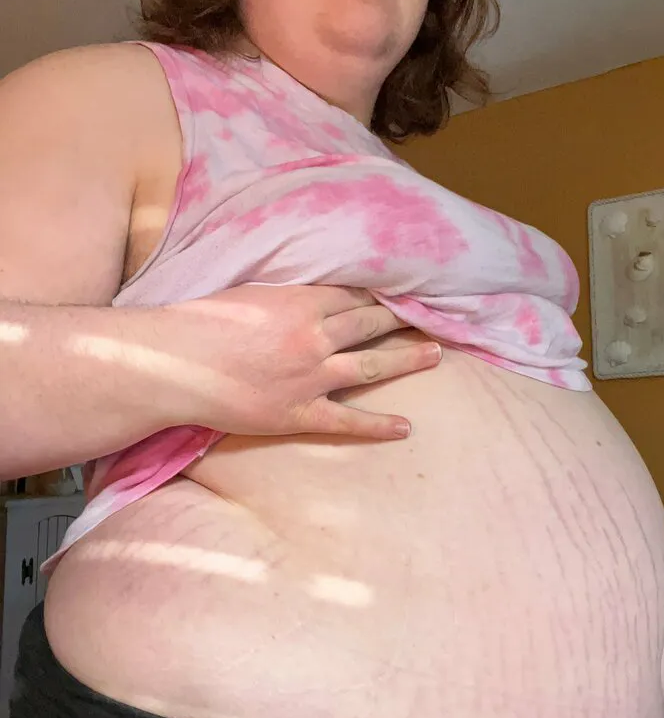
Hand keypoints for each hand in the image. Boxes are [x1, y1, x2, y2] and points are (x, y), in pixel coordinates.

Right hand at [161, 284, 441, 439]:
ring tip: (436, 354)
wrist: (173, 364)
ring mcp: (311, 377)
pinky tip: (405, 427)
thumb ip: (283, 295)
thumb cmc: (199, 323)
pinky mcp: (299, 413)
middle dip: (402, 318)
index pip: (353, 294)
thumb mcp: (246, 292)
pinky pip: (348, 421)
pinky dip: (378, 425)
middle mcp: (314, 336)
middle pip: (370, 324)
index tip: (402, 290)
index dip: (380, 294)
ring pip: (371, 366)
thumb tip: (305, 293)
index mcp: (300, 301)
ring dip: (407, 359)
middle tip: (432, 315)